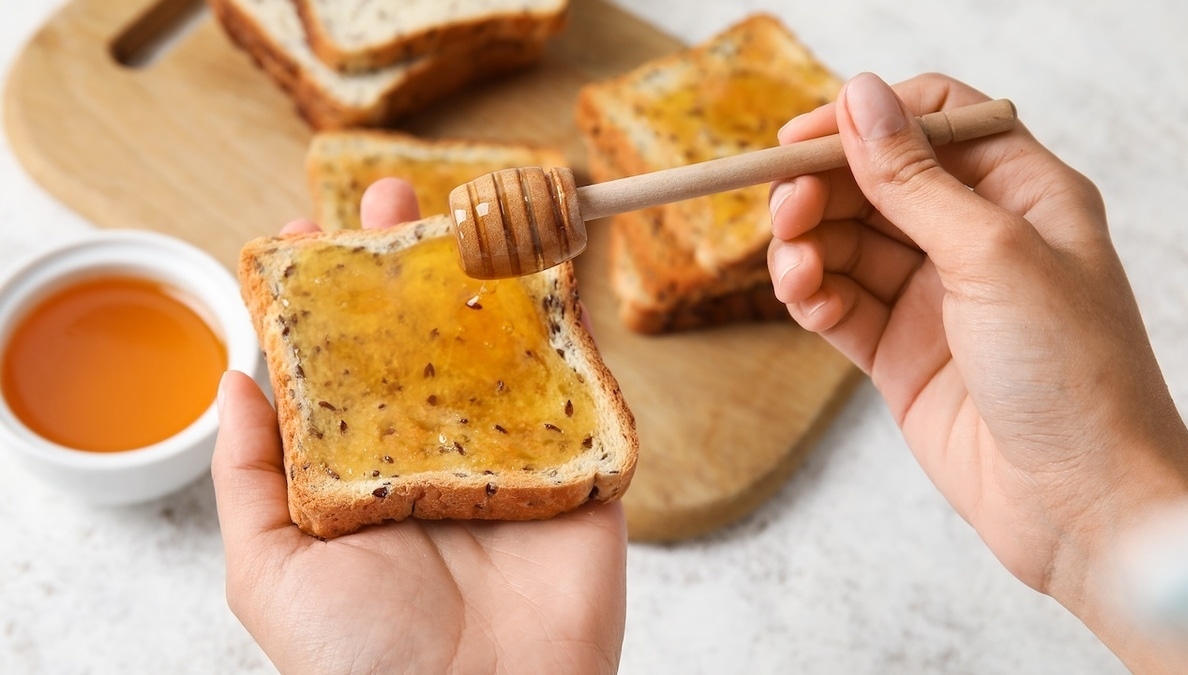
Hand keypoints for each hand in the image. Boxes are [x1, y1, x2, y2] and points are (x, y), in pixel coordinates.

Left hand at [212, 179, 626, 673]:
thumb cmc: (361, 662)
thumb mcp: (270, 571)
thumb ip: (248, 477)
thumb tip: (233, 378)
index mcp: (361, 472)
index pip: (340, 365)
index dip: (321, 297)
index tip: (302, 232)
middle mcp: (434, 455)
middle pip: (421, 337)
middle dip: (404, 263)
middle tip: (390, 195)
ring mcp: (510, 458)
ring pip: (501, 348)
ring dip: (486, 275)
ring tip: (466, 209)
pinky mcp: (578, 471)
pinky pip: (580, 390)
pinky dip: (571, 328)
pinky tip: (551, 270)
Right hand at [768, 72, 1187, 670]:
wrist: (1079, 506)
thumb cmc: (1074, 375)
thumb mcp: (993, 256)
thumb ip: (915, 181)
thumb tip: (859, 97)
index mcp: (1023, 195)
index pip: (933, 123)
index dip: (867, 120)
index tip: (804, 137)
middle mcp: (976, 239)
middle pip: (877, 183)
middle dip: (824, 188)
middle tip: (785, 205)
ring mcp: (934, 298)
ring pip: (847, 243)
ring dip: (808, 244)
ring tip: (793, 265)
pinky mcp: (899, 352)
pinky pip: (839, 303)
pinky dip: (811, 294)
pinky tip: (802, 296)